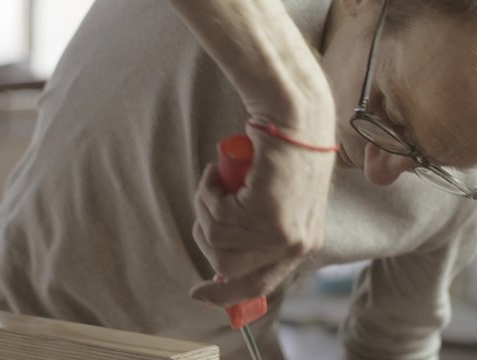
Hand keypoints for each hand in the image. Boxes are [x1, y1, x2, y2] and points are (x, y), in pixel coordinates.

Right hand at [189, 127, 333, 305]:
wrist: (294, 117)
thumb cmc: (280, 150)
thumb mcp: (270, 198)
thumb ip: (254, 229)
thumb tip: (222, 263)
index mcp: (300, 243)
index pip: (258, 285)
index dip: (225, 294)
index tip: (198, 294)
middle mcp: (295, 245)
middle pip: (227, 268)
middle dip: (204, 236)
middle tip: (205, 203)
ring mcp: (282, 234)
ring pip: (215, 241)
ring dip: (205, 207)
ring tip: (217, 180)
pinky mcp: (266, 216)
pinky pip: (215, 217)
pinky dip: (208, 191)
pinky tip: (218, 172)